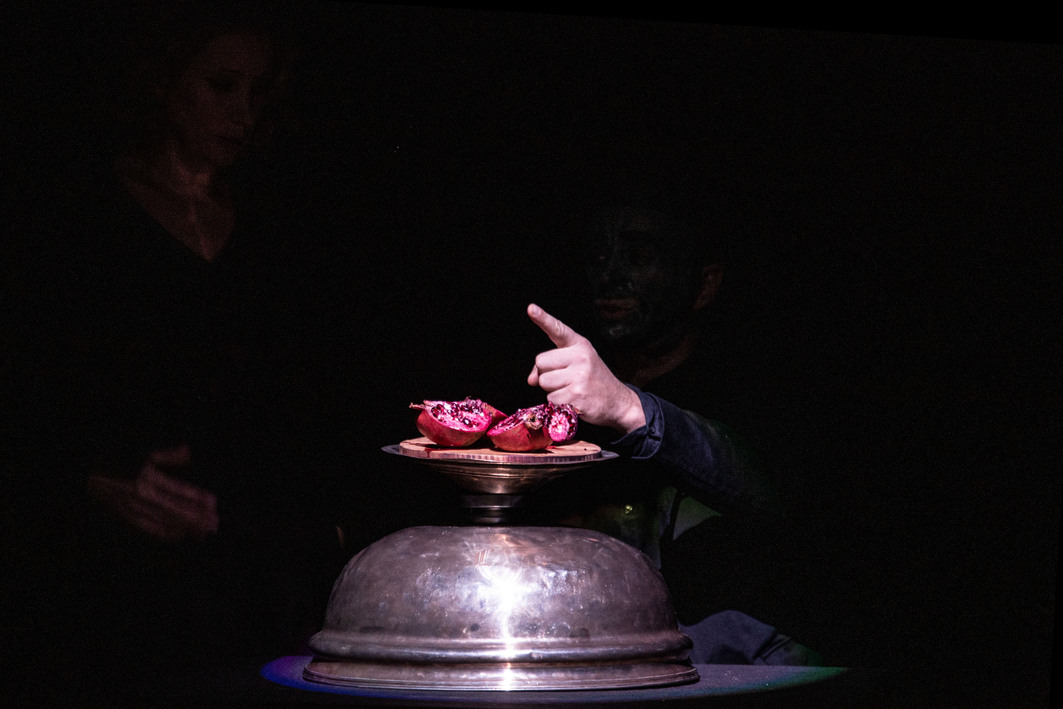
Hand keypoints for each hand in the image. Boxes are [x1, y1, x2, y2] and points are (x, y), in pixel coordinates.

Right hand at [87, 444, 218, 542]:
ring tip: (204, 532)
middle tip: (215, 524)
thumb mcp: (143, 453)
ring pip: (165, 522)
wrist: (86, 474)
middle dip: (197, 518)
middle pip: (175, 510)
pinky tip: (181, 535)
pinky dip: (167, 534)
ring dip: (186, 528)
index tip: (213, 503)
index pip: (179, 491)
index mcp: (147, 478)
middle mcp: (141, 496)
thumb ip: (168, 455)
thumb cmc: (118, 459)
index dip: (197, 498)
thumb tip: (188, 453)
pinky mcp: (126, 518)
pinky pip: (149, 529)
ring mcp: (133, 510)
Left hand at [526, 303, 645, 433]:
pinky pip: (551, 399)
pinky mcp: (577, 396)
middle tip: (565, 379)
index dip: (543, 318)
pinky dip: (558, 403)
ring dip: (552, 389)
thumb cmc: (592, 380)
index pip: (558, 329)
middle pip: (540, 362)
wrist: (617, 401)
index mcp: (580, 345)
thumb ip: (550, 365)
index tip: (530, 308)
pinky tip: (574, 401)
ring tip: (571, 389)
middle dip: (546, 373)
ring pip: (543, 382)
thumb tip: (531, 380)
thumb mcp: (576, 364)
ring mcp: (579, 377)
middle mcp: (580, 357)